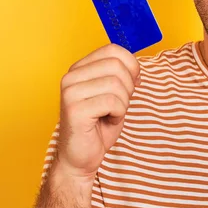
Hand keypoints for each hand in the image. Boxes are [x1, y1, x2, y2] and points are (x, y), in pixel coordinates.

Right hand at [54, 44, 140, 181]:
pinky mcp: (74, 109)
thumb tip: (136, 65)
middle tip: (120, 104)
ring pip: (116, 84)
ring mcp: (70, 92)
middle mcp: (71, 76)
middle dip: (128, 86)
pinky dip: (118, 113)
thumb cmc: (98, 126)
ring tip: (111, 114)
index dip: (131, 64)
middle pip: (117, 65)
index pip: (113, 49)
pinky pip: (112, 102)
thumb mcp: (113, 94)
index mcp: (80, 68)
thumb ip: (120, 75)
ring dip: (123, 103)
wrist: (80, 158)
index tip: (134, 82)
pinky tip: (107, 121)